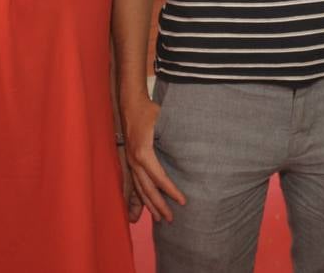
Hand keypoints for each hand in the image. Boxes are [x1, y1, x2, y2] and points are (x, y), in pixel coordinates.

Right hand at [121, 95, 185, 221]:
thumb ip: (173, 135)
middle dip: (160, 205)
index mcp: (143, 153)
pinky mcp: (130, 161)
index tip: (183, 202)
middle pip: (148, 189)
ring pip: (140, 189)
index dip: (171, 191)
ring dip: (150, 205)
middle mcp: (135, 161)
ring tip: (160, 218)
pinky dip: (141, 197)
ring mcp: (131, 162)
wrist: (130, 105)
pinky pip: (136, 184)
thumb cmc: (149, 112)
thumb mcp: (163, 121)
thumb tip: (192, 146)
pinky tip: (147, 206)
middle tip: (171, 219)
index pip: (159, 178)